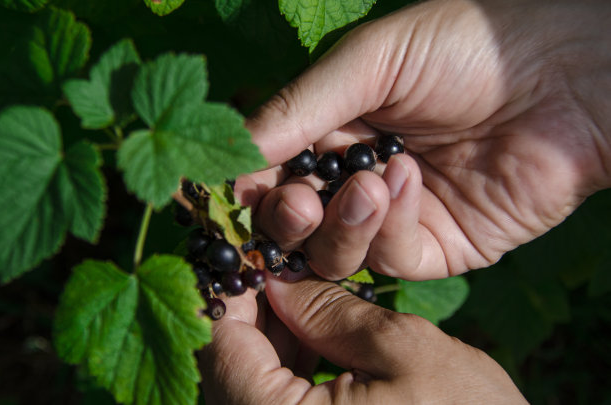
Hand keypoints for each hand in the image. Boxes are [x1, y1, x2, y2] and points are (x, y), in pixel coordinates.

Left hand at [199, 276, 526, 403]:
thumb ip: (331, 311)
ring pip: (248, 384)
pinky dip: (289, 369)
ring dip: (272, 337)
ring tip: (307, 294)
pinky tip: (318, 337)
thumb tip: (277, 277)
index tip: (258, 250)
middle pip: (229, 364)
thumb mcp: (406, 352)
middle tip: (287, 265)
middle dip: (254, 308)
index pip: (219, 343)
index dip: (232, 287)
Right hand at [237, 0, 610, 280]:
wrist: (564, 74)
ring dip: (342, 225)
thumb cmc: (462, 48)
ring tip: (371, 182)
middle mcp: (354, 179)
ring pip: (336, 254)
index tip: (227, 198)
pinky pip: (391, 259)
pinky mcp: (434, 248)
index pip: (271, 173)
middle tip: (298, 201)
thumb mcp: (370, 61)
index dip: (248, 189)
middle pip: (296, 226)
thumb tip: (229, 152)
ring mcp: (393, 219)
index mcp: (333, 131)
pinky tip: (412, 181)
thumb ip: (298, 108)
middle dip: (289, 219)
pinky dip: (392, 226)